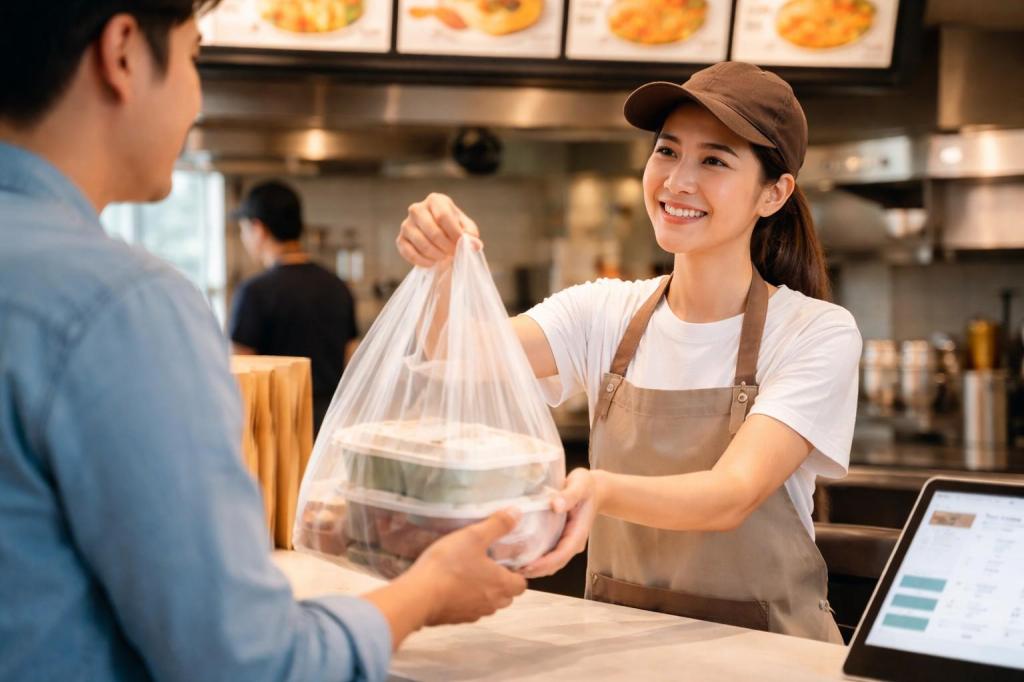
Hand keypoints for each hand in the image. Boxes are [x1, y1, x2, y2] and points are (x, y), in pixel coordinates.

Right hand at [397, 192, 481, 266]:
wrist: (439, 239)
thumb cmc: (454, 230)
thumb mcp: (466, 229)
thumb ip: (471, 235)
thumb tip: (475, 245)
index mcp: (435, 200)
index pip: (443, 216)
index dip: (454, 233)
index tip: (461, 244)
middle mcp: (417, 209)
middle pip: (433, 231)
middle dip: (446, 247)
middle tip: (453, 253)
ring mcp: (406, 224)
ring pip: (422, 244)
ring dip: (437, 255)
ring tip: (444, 257)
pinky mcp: (400, 239)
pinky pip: (410, 253)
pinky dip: (423, 261)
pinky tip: (432, 263)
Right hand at [412, 509, 526, 625]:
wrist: (418, 596)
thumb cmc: (449, 565)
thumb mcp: (474, 536)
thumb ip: (497, 525)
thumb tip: (517, 513)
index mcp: (501, 585)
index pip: (521, 585)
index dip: (516, 573)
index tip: (505, 561)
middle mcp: (491, 604)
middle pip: (505, 596)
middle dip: (500, 583)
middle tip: (486, 565)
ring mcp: (472, 614)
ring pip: (486, 604)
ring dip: (481, 592)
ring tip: (466, 574)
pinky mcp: (454, 620)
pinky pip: (466, 609)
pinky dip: (463, 600)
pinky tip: (449, 586)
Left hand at [520, 468, 598, 578]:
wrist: (595, 489)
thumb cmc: (587, 486)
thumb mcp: (580, 485)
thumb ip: (569, 495)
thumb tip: (555, 505)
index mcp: (578, 533)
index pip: (562, 555)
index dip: (544, 563)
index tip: (527, 566)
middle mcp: (572, 543)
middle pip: (554, 565)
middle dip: (535, 570)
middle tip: (511, 572)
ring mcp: (566, 543)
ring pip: (550, 564)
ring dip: (533, 569)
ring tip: (512, 568)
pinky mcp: (559, 540)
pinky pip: (547, 555)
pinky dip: (535, 560)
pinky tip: (518, 557)